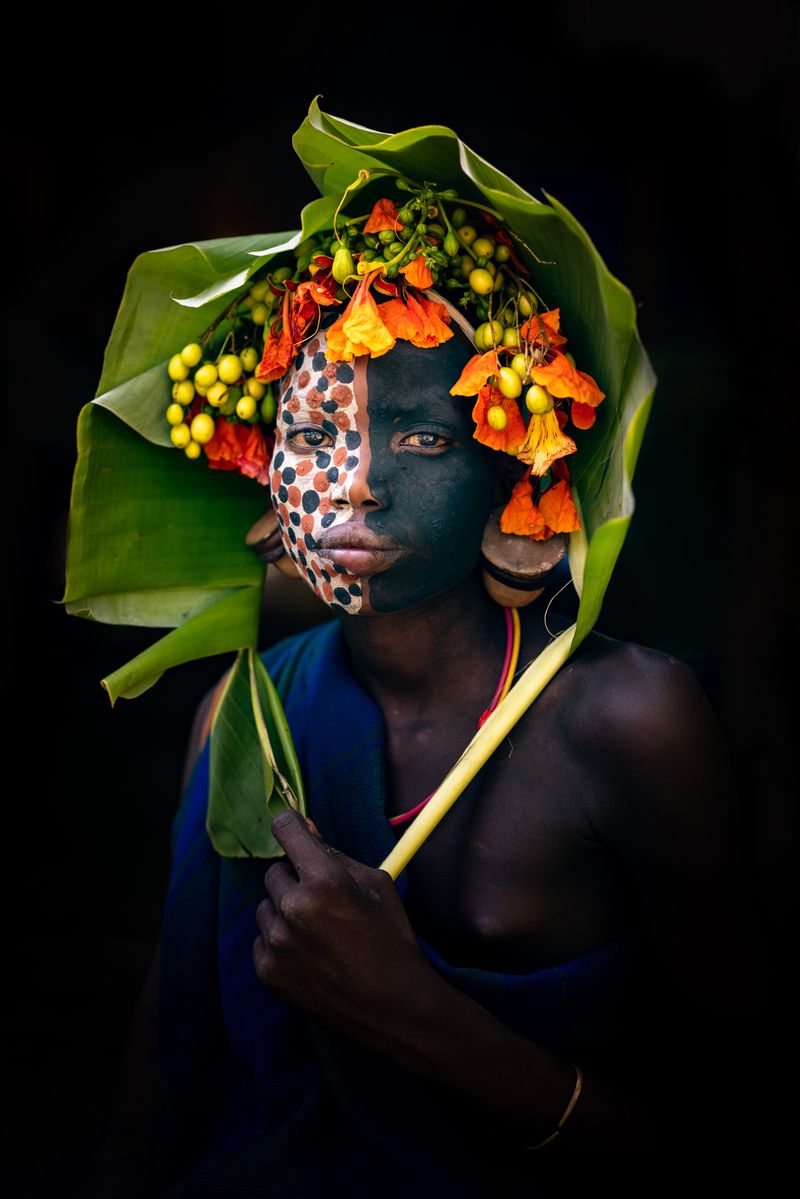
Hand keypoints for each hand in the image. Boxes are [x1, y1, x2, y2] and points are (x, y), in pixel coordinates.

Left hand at [253, 810, 440, 1049]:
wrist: (392, 1007)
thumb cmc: (391, 940)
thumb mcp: (377, 885)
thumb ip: (338, 856)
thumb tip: (307, 832)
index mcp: (324, 881)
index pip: (286, 830)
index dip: (290, 826)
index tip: (293, 829)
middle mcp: (293, 908)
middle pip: (274, 872)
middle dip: (295, 879)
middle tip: (323, 900)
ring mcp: (277, 943)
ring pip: (265, 907)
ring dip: (284, 911)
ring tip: (317, 932)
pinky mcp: (268, 972)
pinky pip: (262, 939)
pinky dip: (279, 942)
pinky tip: (309, 955)